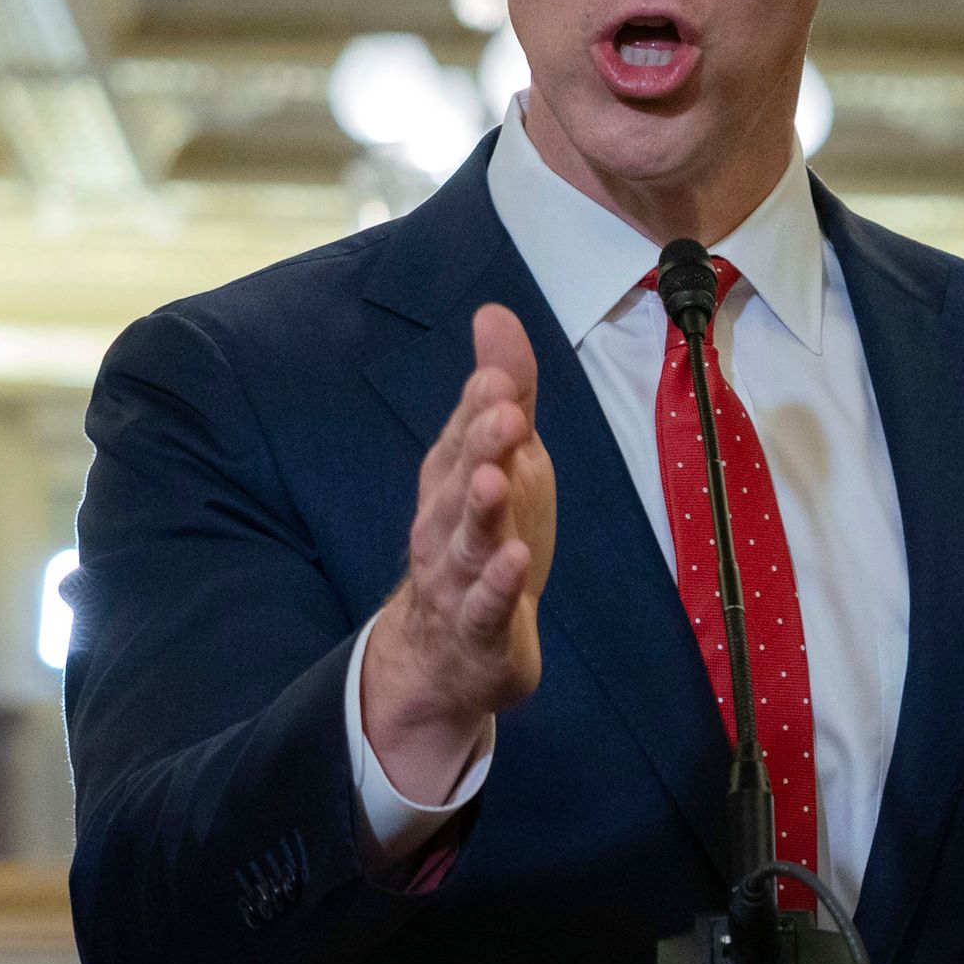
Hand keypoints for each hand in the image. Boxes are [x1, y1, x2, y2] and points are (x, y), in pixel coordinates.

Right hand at [363, 304, 556, 797]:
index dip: (481, 406)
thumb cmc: (486, 539)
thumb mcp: (503, 462)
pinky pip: (486, 604)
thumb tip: (494, 313)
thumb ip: (504, 395)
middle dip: (480, 445)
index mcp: (454, 478)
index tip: (500, 376)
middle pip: (461, 480)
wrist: (452, 651)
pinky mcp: (481, 626)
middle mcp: (447, 521)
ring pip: (468, 539)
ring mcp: (460, 576)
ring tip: (495, 480)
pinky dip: (498, 583)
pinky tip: (516, 560)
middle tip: (503, 412)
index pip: (465, 434)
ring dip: (480, 509)